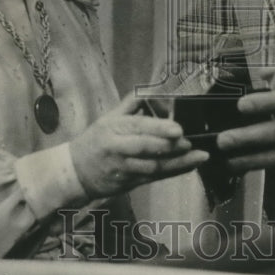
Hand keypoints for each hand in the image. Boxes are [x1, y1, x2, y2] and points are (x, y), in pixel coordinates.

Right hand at [70, 92, 208, 197]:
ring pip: (153, 167)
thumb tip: (155, 91)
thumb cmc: (96, 140)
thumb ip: (132, 103)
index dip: (158, 128)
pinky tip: (189, 166)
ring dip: (177, 163)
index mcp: (113, 128)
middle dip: (170, 146)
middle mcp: (118, 149)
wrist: (76, 172)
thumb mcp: (109, 117)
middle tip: (191, 142)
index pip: (138, 127)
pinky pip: (154, 178)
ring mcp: (124, 168)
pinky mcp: (129, 183)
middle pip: (145, 148)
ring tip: (198, 157)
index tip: (178, 129)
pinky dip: (173, 173)